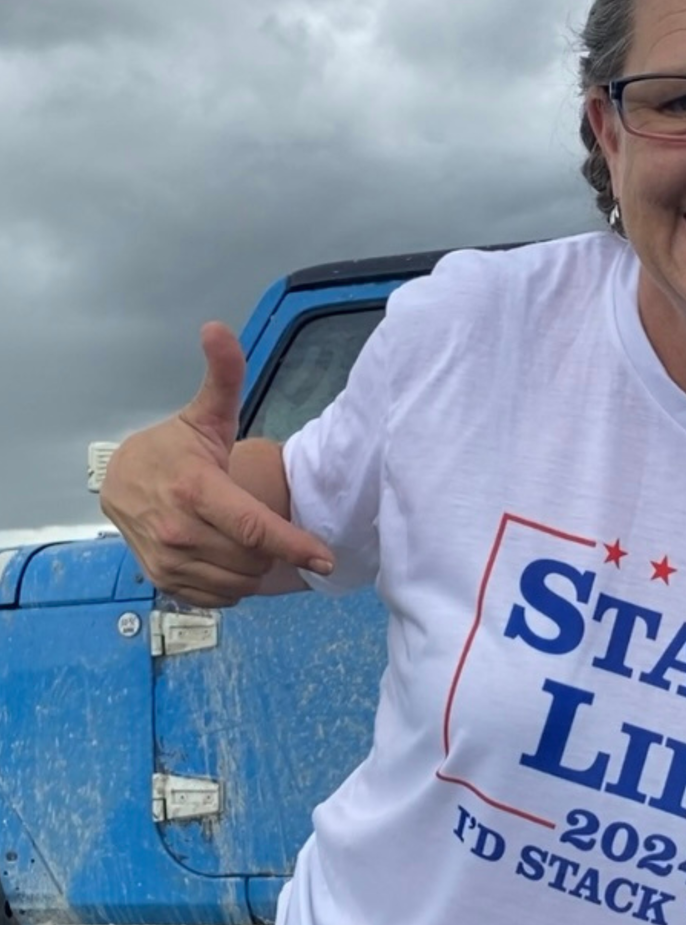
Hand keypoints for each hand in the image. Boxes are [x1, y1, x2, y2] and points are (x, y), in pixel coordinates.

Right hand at [100, 322, 333, 607]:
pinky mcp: (163, 581)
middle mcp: (178, 530)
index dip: (295, 546)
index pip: (254, 528)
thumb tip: (218, 328)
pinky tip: (225, 554)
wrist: (120, 480)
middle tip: (261, 521)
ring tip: (243, 536)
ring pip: (239, 580)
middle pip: (253, 557)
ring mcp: (168, 560)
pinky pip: (219, 596)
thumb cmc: (175, 448)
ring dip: (254, 564)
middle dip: (270, 546)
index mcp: (195, 490)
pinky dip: (232, 582)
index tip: (326, 558)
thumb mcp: (204, 414)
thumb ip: (223, 376)